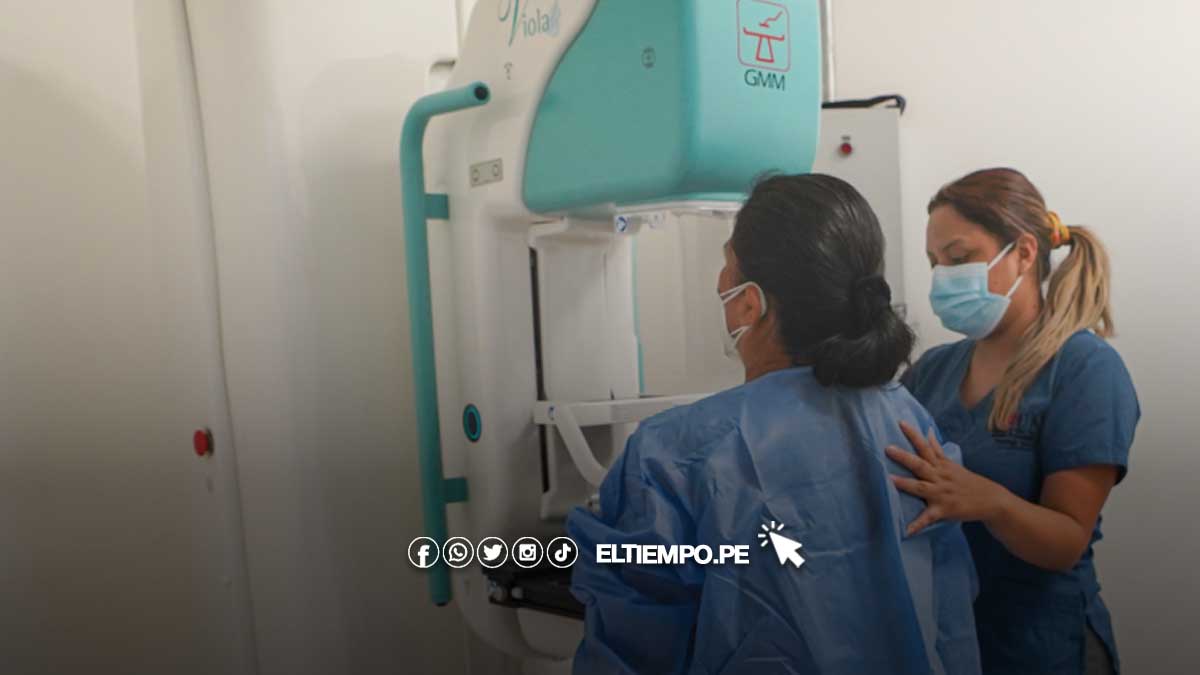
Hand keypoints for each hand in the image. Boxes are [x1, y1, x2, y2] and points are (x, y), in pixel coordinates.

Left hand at [885, 420, 1011, 535]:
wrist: (992, 500)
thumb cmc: (967, 481)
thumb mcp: (952, 463)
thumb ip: (937, 449)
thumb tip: (927, 431)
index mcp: (941, 465)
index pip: (925, 446)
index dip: (914, 435)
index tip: (900, 422)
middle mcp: (940, 477)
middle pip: (920, 464)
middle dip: (904, 457)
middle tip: (888, 448)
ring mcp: (941, 494)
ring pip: (921, 487)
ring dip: (905, 484)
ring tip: (889, 480)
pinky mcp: (944, 510)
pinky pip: (928, 518)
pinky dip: (918, 524)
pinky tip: (906, 531)